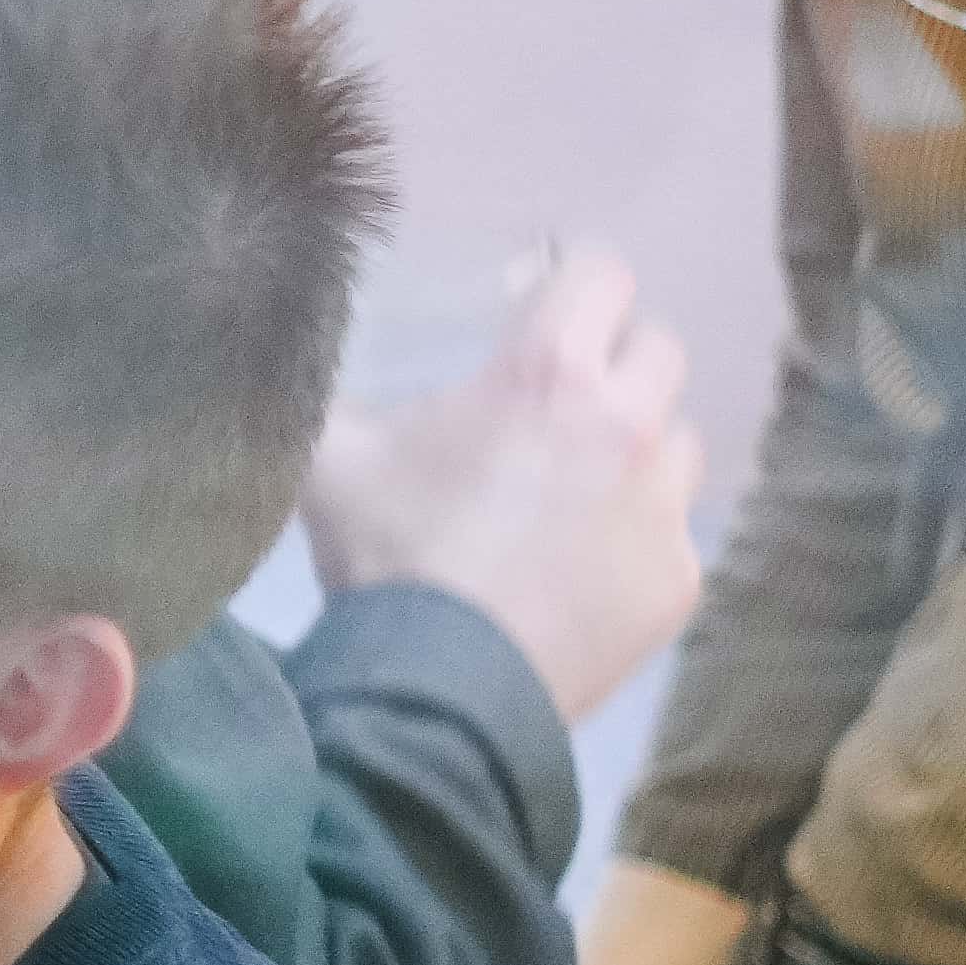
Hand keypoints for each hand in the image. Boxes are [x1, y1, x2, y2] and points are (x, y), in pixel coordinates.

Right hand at [310, 242, 706, 710]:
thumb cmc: (388, 556)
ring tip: (578, 490)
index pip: (602, 274)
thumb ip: (320, 392)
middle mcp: (627, 423)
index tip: (548, 299)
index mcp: (548, 372)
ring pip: (677, 442)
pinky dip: (633, 541)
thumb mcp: (329, 458)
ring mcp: (663, 505)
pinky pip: (670, 535)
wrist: (441, 690)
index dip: (574, 277)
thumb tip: (288, 350)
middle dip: (614, 360)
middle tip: (564, 399)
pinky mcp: (678, 577)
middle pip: (658, 349)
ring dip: (636, 449)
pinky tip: (580, 571)